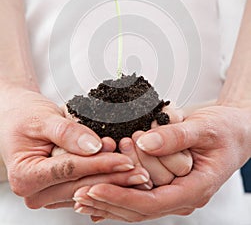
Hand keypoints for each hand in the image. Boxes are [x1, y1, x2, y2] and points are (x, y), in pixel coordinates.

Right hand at [0, 84, 145, 204]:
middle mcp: (35, 191)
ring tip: (138, 173)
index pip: (69, 171)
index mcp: (25, 175)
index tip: (124, 160)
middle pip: (81, 185)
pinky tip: (124, 174)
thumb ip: (67, 133)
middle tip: (140, 172)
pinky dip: (105, 179)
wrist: (17, 117)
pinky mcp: (59, 190)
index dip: (99, 165)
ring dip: (113, 181)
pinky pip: (85, 186)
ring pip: (87, 189)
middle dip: (113, 177)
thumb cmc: (25, 115)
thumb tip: (93, 146)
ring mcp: (47, 193)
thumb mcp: (44, 118)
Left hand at [72, 104, 250, 221]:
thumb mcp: (204, 129)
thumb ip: (175, 137)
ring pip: (138, 204)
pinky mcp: (169, 183)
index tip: (94, 189)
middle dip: (108, 202)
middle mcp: (183, 195)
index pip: (151, 203)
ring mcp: (176, 191)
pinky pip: (142, 193)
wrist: (237, 131)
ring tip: (81, 196)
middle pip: (139, 209)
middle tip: (78, 192)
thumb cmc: (226, 130)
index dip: (120, 198)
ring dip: (110, 200)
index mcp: (195, 188)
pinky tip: (100, 192)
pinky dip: (120, 192)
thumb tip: (144, 143)